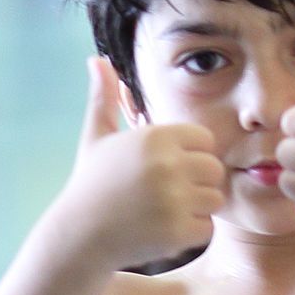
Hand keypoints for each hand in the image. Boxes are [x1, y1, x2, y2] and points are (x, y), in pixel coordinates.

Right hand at [51, 57, 225, 267]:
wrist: (79, 234)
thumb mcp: (96, 136)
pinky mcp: (178, 232)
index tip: (166, 168)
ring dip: (196, 208)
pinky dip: (191, 233)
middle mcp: (168, 165)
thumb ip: (103, 98)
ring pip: (215, 199)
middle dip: (197, 182)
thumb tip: (97, 59)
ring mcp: (174, 200)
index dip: (190, 155)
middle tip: (168, 193)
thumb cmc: (91, 183)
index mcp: (155, 137)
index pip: (205, 139)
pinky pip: (207, 228)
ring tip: (165, 211)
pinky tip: (164, 230)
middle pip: (215, 169)